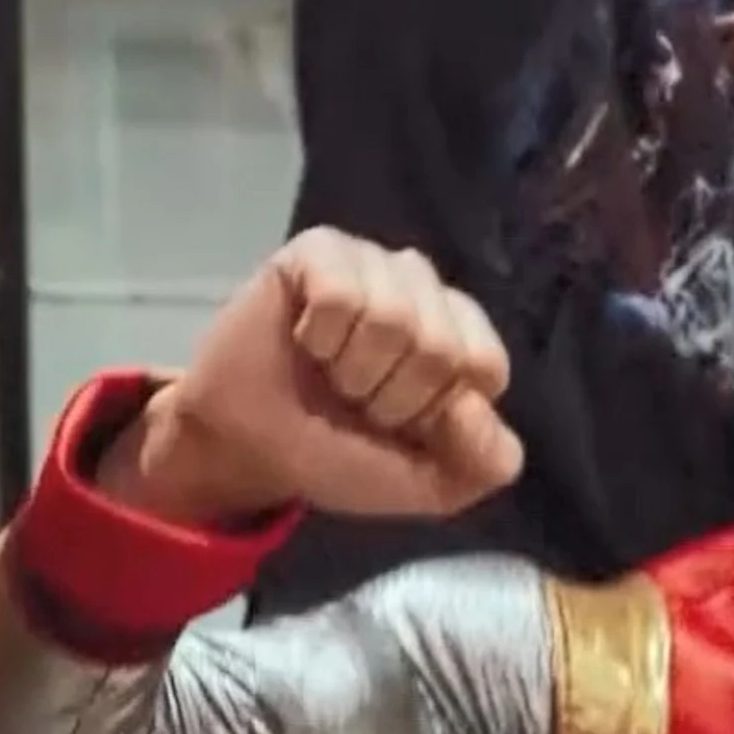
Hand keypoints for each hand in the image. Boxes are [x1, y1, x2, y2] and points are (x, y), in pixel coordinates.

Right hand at [120, 229, 522, 525]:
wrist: (248, 449)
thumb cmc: (337, 454)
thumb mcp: (428, 483)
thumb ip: (485, 464)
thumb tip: (473, 405)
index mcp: (463, 337)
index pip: (485, 367)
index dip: (436, 413)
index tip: (398, 426)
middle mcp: (426, 291)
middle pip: (440, 345)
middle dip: (390, 396)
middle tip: (352, 399)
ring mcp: (374, 264)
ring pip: (393, 317)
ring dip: (352, 369)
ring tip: (328, 372)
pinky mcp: (322, 250)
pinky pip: (340, 296)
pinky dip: (319, 337)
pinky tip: (304, 340)